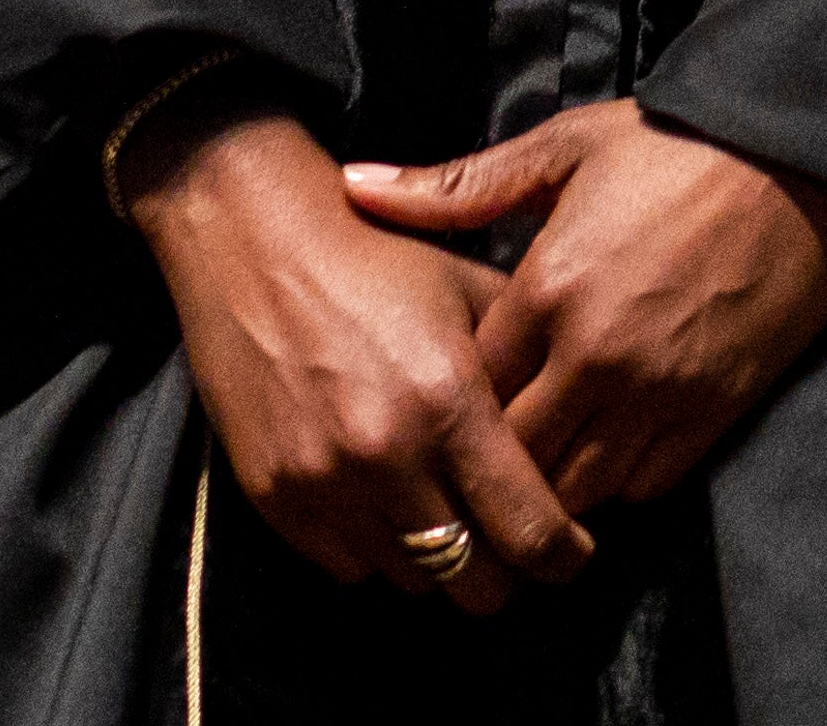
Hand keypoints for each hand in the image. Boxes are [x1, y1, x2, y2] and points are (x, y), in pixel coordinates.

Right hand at [122, 100, 590, 614]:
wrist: (254, 239)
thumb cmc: (373, 257)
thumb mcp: (469, 290)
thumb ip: (526, 368)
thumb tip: (572, 435)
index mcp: (449, 400)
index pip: (530, 531)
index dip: (563, 555)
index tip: (570, 550)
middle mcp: (387, 454)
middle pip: (476, 586)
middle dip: (505, 570)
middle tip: (506, 536)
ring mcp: (325, 482)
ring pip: (413, 582)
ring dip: (437, 557)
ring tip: (438, 503)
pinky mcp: (275, 497)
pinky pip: (347, 567)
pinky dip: (374, 546)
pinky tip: (380, 494)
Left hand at [343, 102, 826, 520]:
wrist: (797, 158)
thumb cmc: (672, 145)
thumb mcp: (560, 150)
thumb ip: (454, 187)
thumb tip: (355, 183)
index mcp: (548, 290)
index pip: (467, 387)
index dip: (449, 397)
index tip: (439, 393)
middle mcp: (596, 357)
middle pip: (513, 456)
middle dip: (489, 460)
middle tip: (476, 453)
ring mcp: (658, 393)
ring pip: (577, 489)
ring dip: (552, 481)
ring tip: (535, 463)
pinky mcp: (713, 412)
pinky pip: (647, 485)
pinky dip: (619, 481)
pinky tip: (604, 450)